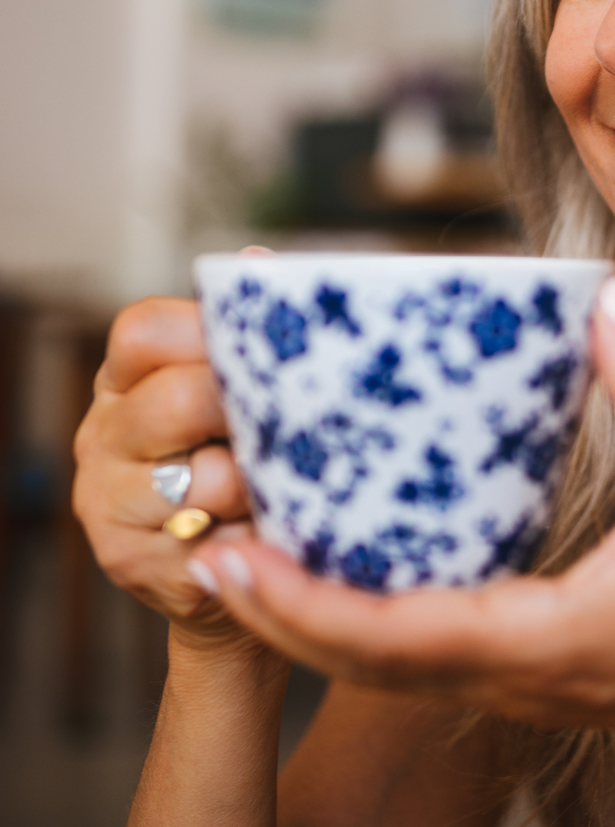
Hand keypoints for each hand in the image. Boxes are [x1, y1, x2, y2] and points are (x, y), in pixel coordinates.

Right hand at [73, 296, 262, 652]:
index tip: (266, 354)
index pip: (144, 332)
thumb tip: (255, 261)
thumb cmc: (252, 456)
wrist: (246, 566)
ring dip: (262, 482)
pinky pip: (217, 539)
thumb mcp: (244, 390)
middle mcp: (102, 436)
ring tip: (289, 483)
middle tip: (300, 422)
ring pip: (203, 477)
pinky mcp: (134, 563)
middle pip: (175, 400)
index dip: (208, 334)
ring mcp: (108, 503)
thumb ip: (248, 329)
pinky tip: (276, 529)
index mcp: (126, 381)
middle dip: (248, 411)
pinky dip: (261, 533)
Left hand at [193, 277, 614, 772]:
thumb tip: (605, 300)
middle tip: (208, 554)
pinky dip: (368, 631)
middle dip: (277, 620)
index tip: (237, 558)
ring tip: (255, 567)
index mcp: (541, 641)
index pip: (393, 639)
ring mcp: (520, 687)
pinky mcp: (536, 676)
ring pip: (386, 675)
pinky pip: (427, 663)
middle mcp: (512, 678)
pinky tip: (356, 580)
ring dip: (313, 630)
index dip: (304, 607)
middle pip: (361, 669)